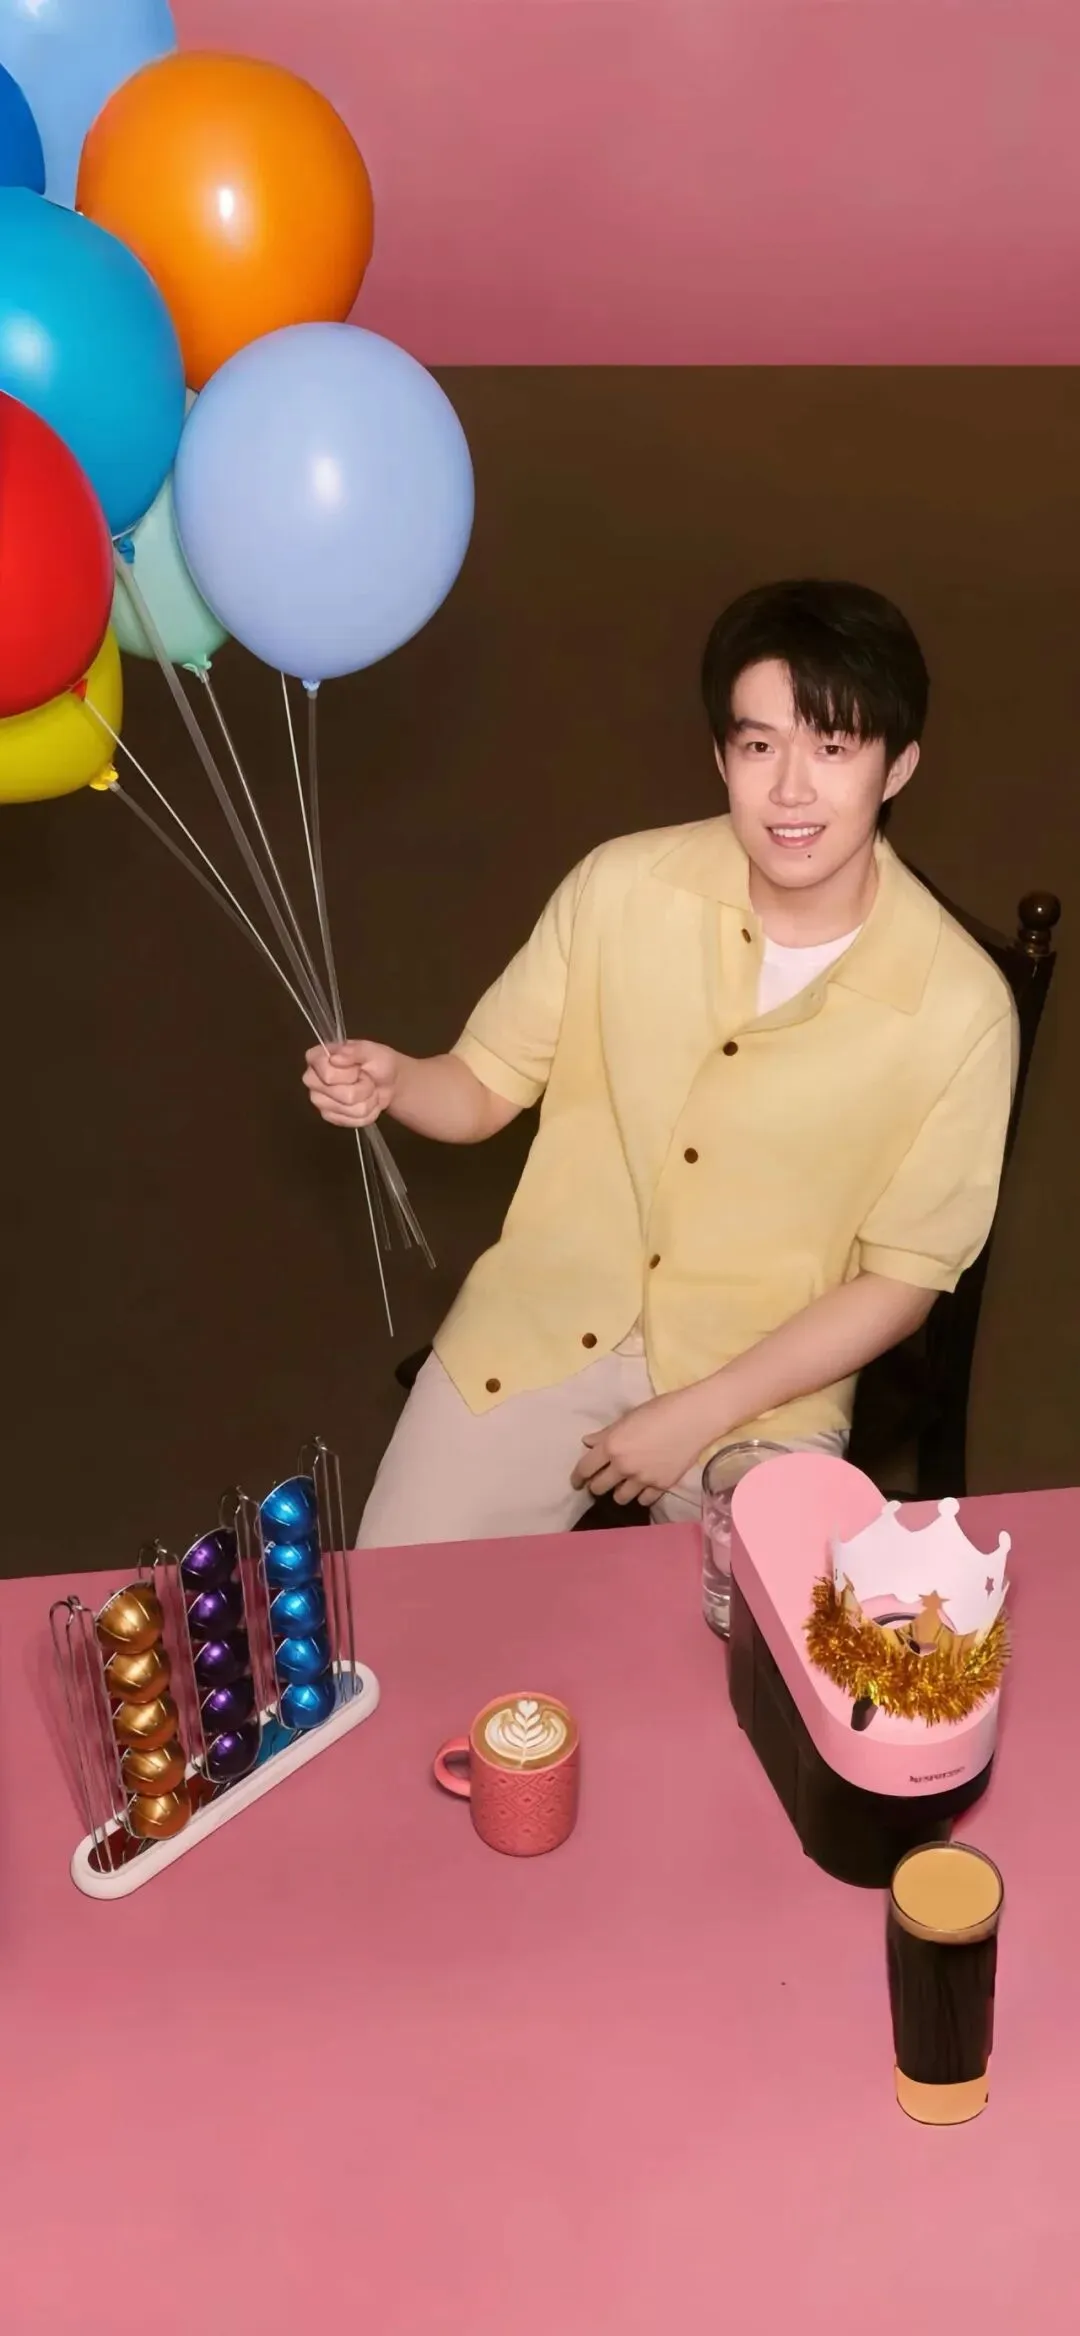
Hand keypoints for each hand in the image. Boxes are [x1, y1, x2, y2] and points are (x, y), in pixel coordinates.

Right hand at [303, 1039, 401, 1128]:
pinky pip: (354, 1121)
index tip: (357, 1067)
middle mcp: (312, 1079)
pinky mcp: (329, 1116)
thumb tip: (335, 1059)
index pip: (328, 1076)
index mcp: (316, 1058)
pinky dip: (368, 1113)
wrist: (389, 1082)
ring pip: (350, 1109)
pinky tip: (366, 1102)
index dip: (350, 1074)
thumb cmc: (377, 1062)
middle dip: (362, 1088)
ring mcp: (319, 1100)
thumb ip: (354, 1051)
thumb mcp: (370, 1051)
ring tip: (368, 1089)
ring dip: (368, 1100)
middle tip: (365, 1078)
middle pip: (340, 1094)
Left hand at [571, 1389, 712, 1509]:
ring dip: (619, 1492)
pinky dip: (641, 1495)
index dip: (578, 1478)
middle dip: (597, 1486)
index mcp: (611, 1446)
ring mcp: (642, 1479)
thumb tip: (587, 1443)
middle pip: (599, 1488)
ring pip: (620, 1498)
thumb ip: (606, 1434)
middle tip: (602, 1481)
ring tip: (624, 1485)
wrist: (694, 1418)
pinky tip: (644, 1487)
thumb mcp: (628, 1417)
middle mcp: (623, 1466)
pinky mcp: (661, 1486)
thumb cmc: (660, 1410)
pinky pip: (643, 1500)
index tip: (577, 1482)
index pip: (585, 1469)